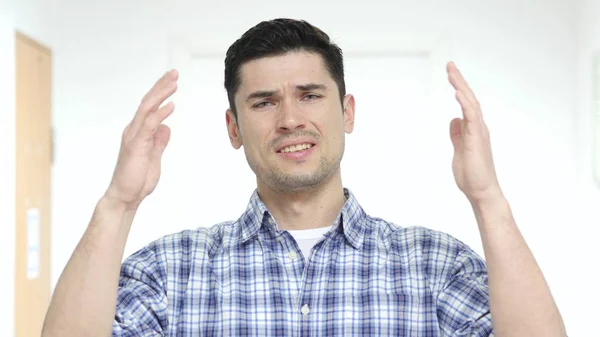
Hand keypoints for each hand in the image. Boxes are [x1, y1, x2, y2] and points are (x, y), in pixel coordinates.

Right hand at [104, 70, 177, 208]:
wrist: (125, 197)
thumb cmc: (137, 179)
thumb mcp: (154, 157)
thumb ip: (159, 142)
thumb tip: (166, 128)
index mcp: (138, 132)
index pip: (149, 107)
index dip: (160, 92)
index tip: (172, 81)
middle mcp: (133, 130)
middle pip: (148, 102)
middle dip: (161, 86)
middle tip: (173, 72)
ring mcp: (134, 136)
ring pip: (147, 108)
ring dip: (161, 94)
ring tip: (173, 82)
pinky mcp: (136, 145)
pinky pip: (149, 125)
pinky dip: (160, 114)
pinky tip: (171, 106)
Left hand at [447, 62, 501, 204]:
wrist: (481, 191)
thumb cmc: (471, 174)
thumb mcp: (459, 149)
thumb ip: (457, 135)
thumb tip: (453, 120)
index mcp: (473, 129)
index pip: (465, 103)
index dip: (458, 87)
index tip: (450, 73)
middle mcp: (478, 127)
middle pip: (469, 98)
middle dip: (459, 81)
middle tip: (450, 65)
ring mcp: (479, 132)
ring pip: (471, 103)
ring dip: (461, 87)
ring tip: (452, 72)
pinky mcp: (477, 139)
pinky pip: (472, 117)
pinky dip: (465, 104)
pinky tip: (458, 93)